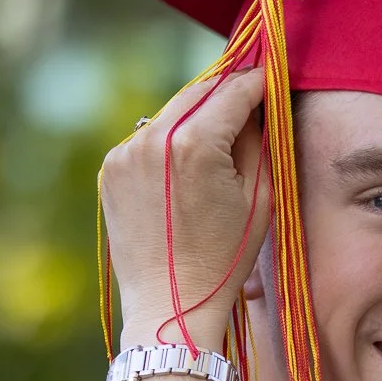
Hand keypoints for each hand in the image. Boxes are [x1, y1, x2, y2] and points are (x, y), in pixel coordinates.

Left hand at [101, 68, 268, 349]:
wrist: (170, 305)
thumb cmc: (226, 258)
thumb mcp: (261, 197)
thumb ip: (259, 140)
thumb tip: (256, 105)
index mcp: (195, 143)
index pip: (234, 90)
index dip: (258, 81)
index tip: (271, 75)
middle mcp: (152, 138)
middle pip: (199, 91)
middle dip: (226, 91)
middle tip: (250, 92)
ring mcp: (125, 152)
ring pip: (171, 112)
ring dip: (196, 116)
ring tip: (218, 139)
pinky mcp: (110, 168)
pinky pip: (147, 138)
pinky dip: (169, 141)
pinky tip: (185, 171)